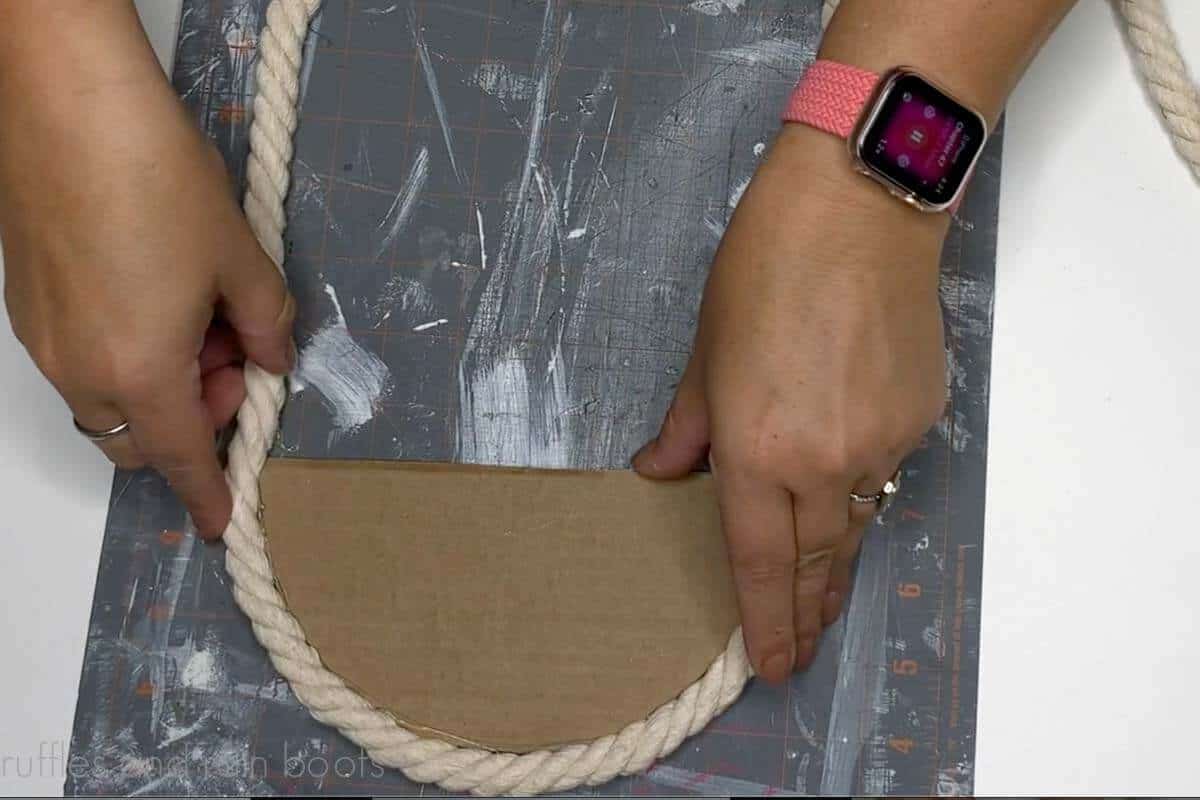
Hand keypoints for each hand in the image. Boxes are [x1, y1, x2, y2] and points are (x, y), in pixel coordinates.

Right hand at [0, 19, 293, 538]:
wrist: (70, 105)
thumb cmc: (157, 180)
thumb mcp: (241, 260)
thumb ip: (265, 323)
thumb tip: (272, 357)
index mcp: (139, 370)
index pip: (183, 457)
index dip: (209, 494)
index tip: (225, 522)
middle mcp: (81, 368)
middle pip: (141, 437)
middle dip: (195, 419)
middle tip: (233, 358)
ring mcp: (45, 338)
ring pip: (108, 402)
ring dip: (160, 387)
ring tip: (198, 315)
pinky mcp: (28, 306)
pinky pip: (82, 361)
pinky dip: (125, 356)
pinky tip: (155, 294)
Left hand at [634, 124, 948, 682]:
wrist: (856, 213)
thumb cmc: (763, 271)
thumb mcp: (704, 355)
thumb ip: (687, 429)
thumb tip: (660, 472)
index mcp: (756, 449)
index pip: (759, 560)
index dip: (765, 619)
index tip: (773, 663)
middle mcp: (822, 462)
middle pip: (815, 560)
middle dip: (806, 612)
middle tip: (799, 648)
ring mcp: (879, 444)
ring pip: (855, 523)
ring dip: (835, 562)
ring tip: (823, 594)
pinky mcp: (918, 420)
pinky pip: (884, 472)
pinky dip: (862, 488)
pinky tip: (847, 483)